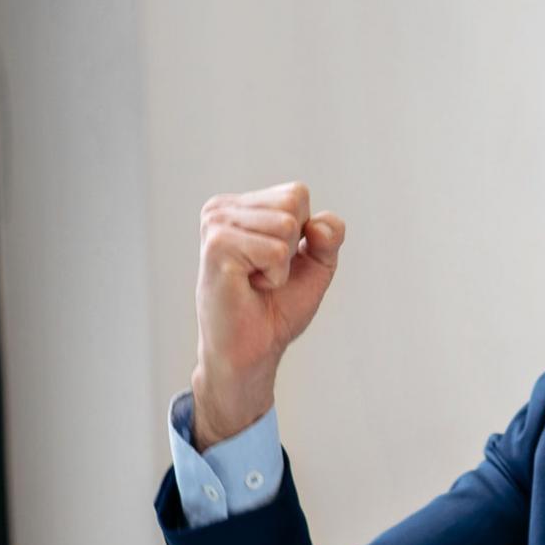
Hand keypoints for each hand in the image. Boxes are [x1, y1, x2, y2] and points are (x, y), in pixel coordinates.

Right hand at [191, 181, 345, 448]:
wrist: (252, 351)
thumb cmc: (276, 309)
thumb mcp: (316, 265)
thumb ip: (329, 236)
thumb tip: (319, 224)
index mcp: (238, 206)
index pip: (296, 193)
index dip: (304, 233)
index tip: (277, 262)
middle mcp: (221, 209)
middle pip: (293, 202)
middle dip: (294, 246)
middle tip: (265, 274)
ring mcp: (216, 225)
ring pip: (287, 225)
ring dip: (283, 264)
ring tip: (256, 281)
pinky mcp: (218, 247)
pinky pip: (277, 250)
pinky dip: (275, 276)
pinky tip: (249, 286)